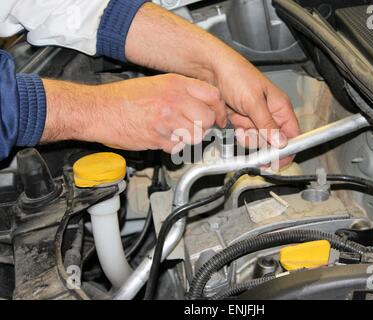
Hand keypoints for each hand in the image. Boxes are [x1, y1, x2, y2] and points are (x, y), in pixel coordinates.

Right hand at [42, 74, 226, 152]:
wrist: (99, 110)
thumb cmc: (124, 98)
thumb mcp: (157, 84)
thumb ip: (182, 92)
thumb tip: (203, 104)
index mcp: (175, 83)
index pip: (213, 96)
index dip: (219, 110)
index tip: (219, 117)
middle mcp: (174, 100)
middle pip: (208, 119)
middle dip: (205, 127)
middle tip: (195, 128)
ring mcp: (166, 119)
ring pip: (196, 136)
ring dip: (189, 139)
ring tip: (176, 133)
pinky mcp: (158, 137)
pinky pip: (178, 147)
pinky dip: (173, 147)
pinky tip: (161, 138)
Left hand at [211, 52, 300, 166]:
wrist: (210, 70)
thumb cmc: (235, 75)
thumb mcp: (253, 101)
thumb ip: (267, 124)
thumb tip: (282, 143)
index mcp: (280, 106)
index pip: (293, 134)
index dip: (287, 149)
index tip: (277, 160)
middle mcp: (270, 114)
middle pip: (274, 142)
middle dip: (261, 143)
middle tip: (249, 133)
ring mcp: (255, 118)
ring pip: (258, 141)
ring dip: (248, 139)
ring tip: (240, 126)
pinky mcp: (242, 121)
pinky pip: (245, 136)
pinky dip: (239, 135)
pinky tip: (234, 125)